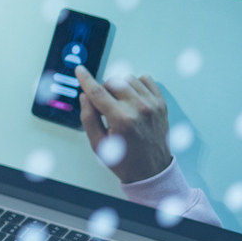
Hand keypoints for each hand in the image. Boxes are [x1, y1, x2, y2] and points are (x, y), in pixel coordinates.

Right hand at [75, 67, 172, 184]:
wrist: (152, 171)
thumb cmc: (125, 160)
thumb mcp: (98, 144)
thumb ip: (88, 118)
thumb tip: (85, 96)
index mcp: (122, 120)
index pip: (98, 92)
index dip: (85, 79)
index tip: (80, 70)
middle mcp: (139, 109)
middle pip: (112, 82)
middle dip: (103, 90)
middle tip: (104, 105)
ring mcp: (153, 105)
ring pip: (128, 79)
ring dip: (119, 87)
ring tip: (119, 103)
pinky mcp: (161, 103)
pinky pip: (146, 80)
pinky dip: (135, 84)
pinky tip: (132, 97)